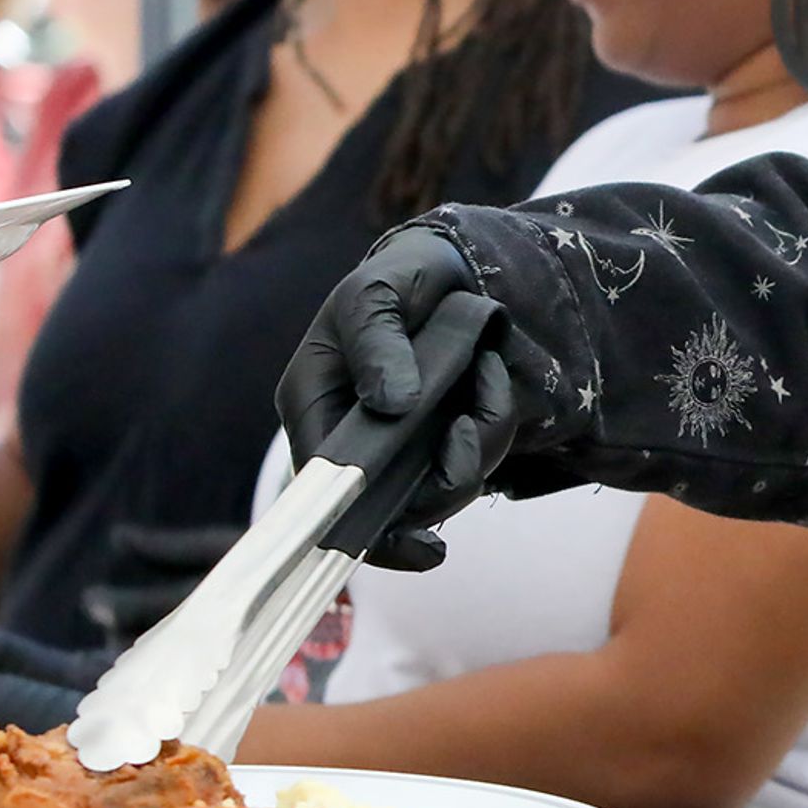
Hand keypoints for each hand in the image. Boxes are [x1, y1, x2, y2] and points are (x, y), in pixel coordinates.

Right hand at [275, 229, 518, 572]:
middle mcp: (352, 439)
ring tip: (484, 372)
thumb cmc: (395, 281)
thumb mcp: (375, 294)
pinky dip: (493, 423)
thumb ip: (377, 342)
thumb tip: (392, 405)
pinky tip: (489, 377)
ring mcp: (399, 447)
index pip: (323, 487)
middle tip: (468, 428)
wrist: (445, 268)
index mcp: (314, 406)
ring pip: (442, 489)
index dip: (361, 523)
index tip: (415, 539)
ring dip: (479, 442)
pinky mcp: (439, 443)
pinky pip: (476, 460)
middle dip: (443, 482)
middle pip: (391, 507)